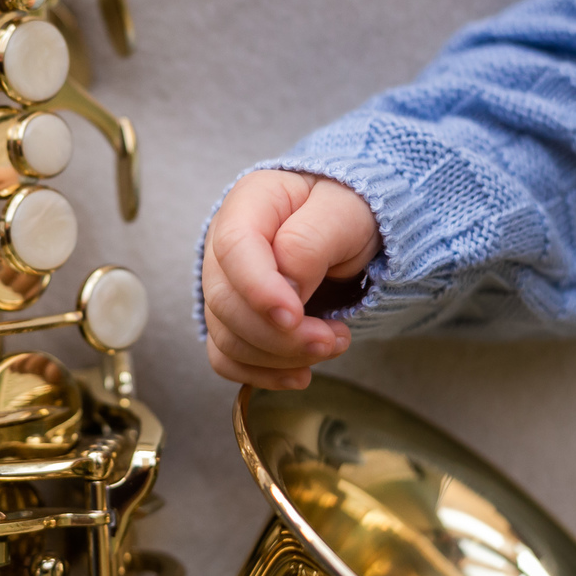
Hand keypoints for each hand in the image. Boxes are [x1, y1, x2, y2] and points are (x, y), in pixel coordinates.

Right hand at [202, 170, 380, 388]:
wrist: (352, 228)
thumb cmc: (347, 212)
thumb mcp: (345, 212)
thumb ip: (310, 243)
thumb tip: (285, 290)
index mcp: (251, 202)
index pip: (234, 247)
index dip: (258, 289)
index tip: (294, 318)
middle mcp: (224, 243)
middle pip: (226, 301)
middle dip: (281, 335)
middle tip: (334, 339)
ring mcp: (223, 282)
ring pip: (227, 336)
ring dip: (281, 356)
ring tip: (333, 344)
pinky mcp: (231, 318)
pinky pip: (226, 357)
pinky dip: (262, 374)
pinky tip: (300, 374)